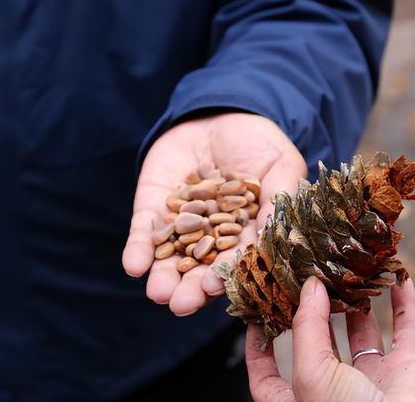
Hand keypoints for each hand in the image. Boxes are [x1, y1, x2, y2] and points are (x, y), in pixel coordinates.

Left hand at [122, 112, 306, 315]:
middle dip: (190, 288)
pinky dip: (138, 249)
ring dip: (163, 277)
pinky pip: (143, 232)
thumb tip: (274, 237)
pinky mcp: (153, 207)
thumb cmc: (259, 142)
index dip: (227, 276)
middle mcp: (211, 236)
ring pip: (170, 258)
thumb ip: (277, 201)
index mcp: (245, 234)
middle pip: (200, 269)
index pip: (235, 261)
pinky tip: (134, 265)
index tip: (219, 290)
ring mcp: (181, 223)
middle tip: (182, 304)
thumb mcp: (280, 167)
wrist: (221, 111)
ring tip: (159, 293)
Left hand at [246, 277, 414, 401]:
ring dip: (360, 303)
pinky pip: (406, 332)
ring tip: (351, 273)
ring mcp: (372, 381)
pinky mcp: (407, 374)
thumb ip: (308, 327)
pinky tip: (400, 280)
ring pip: (363, 333)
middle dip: (316, 310)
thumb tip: (310, 287)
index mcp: (302, 400)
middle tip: (311, 277)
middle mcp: (335, 391)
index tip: (257, 316)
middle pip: (319, 343)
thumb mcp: (312, 373)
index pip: (268, 376)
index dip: (259, 348)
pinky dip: (405, 306)